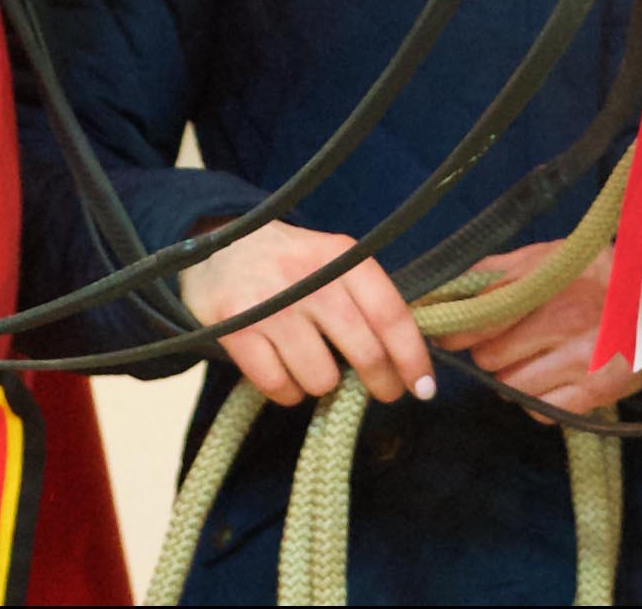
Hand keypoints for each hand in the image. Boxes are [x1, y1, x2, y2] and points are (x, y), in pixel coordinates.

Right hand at [178, 220, 435, 408]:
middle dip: (381, 381)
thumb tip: (411, 352)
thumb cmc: (288, 263)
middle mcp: (308, 279)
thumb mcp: (330, 259)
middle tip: (385, 392)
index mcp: (339, 256)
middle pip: (363, 350)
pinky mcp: (235, 330)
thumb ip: (364, 295)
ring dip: (323, 384)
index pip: (389, 312)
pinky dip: (287, 390)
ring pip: (320, 378)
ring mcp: (270, 306)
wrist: (216, 248)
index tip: (425, 388)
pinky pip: (278, 386)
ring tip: (315, 365)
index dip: (412, 356)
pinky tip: (285, 372)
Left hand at [453, 240, 641, 419]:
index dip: (457, 330)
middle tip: (508, 341)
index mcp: (550, 278)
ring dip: (512, 378)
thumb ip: (494, 270)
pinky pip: (540, 411)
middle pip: (490, 357)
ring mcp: (582, 359)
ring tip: (536, 357)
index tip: (449, 335)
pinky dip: (539, 400)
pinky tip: (555, 377)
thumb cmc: (593, 273)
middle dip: (490, 352)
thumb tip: (442, 291)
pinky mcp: (596, 391)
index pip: (481, 316)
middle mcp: (566, 318)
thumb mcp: (547, 256)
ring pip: (510, 387)